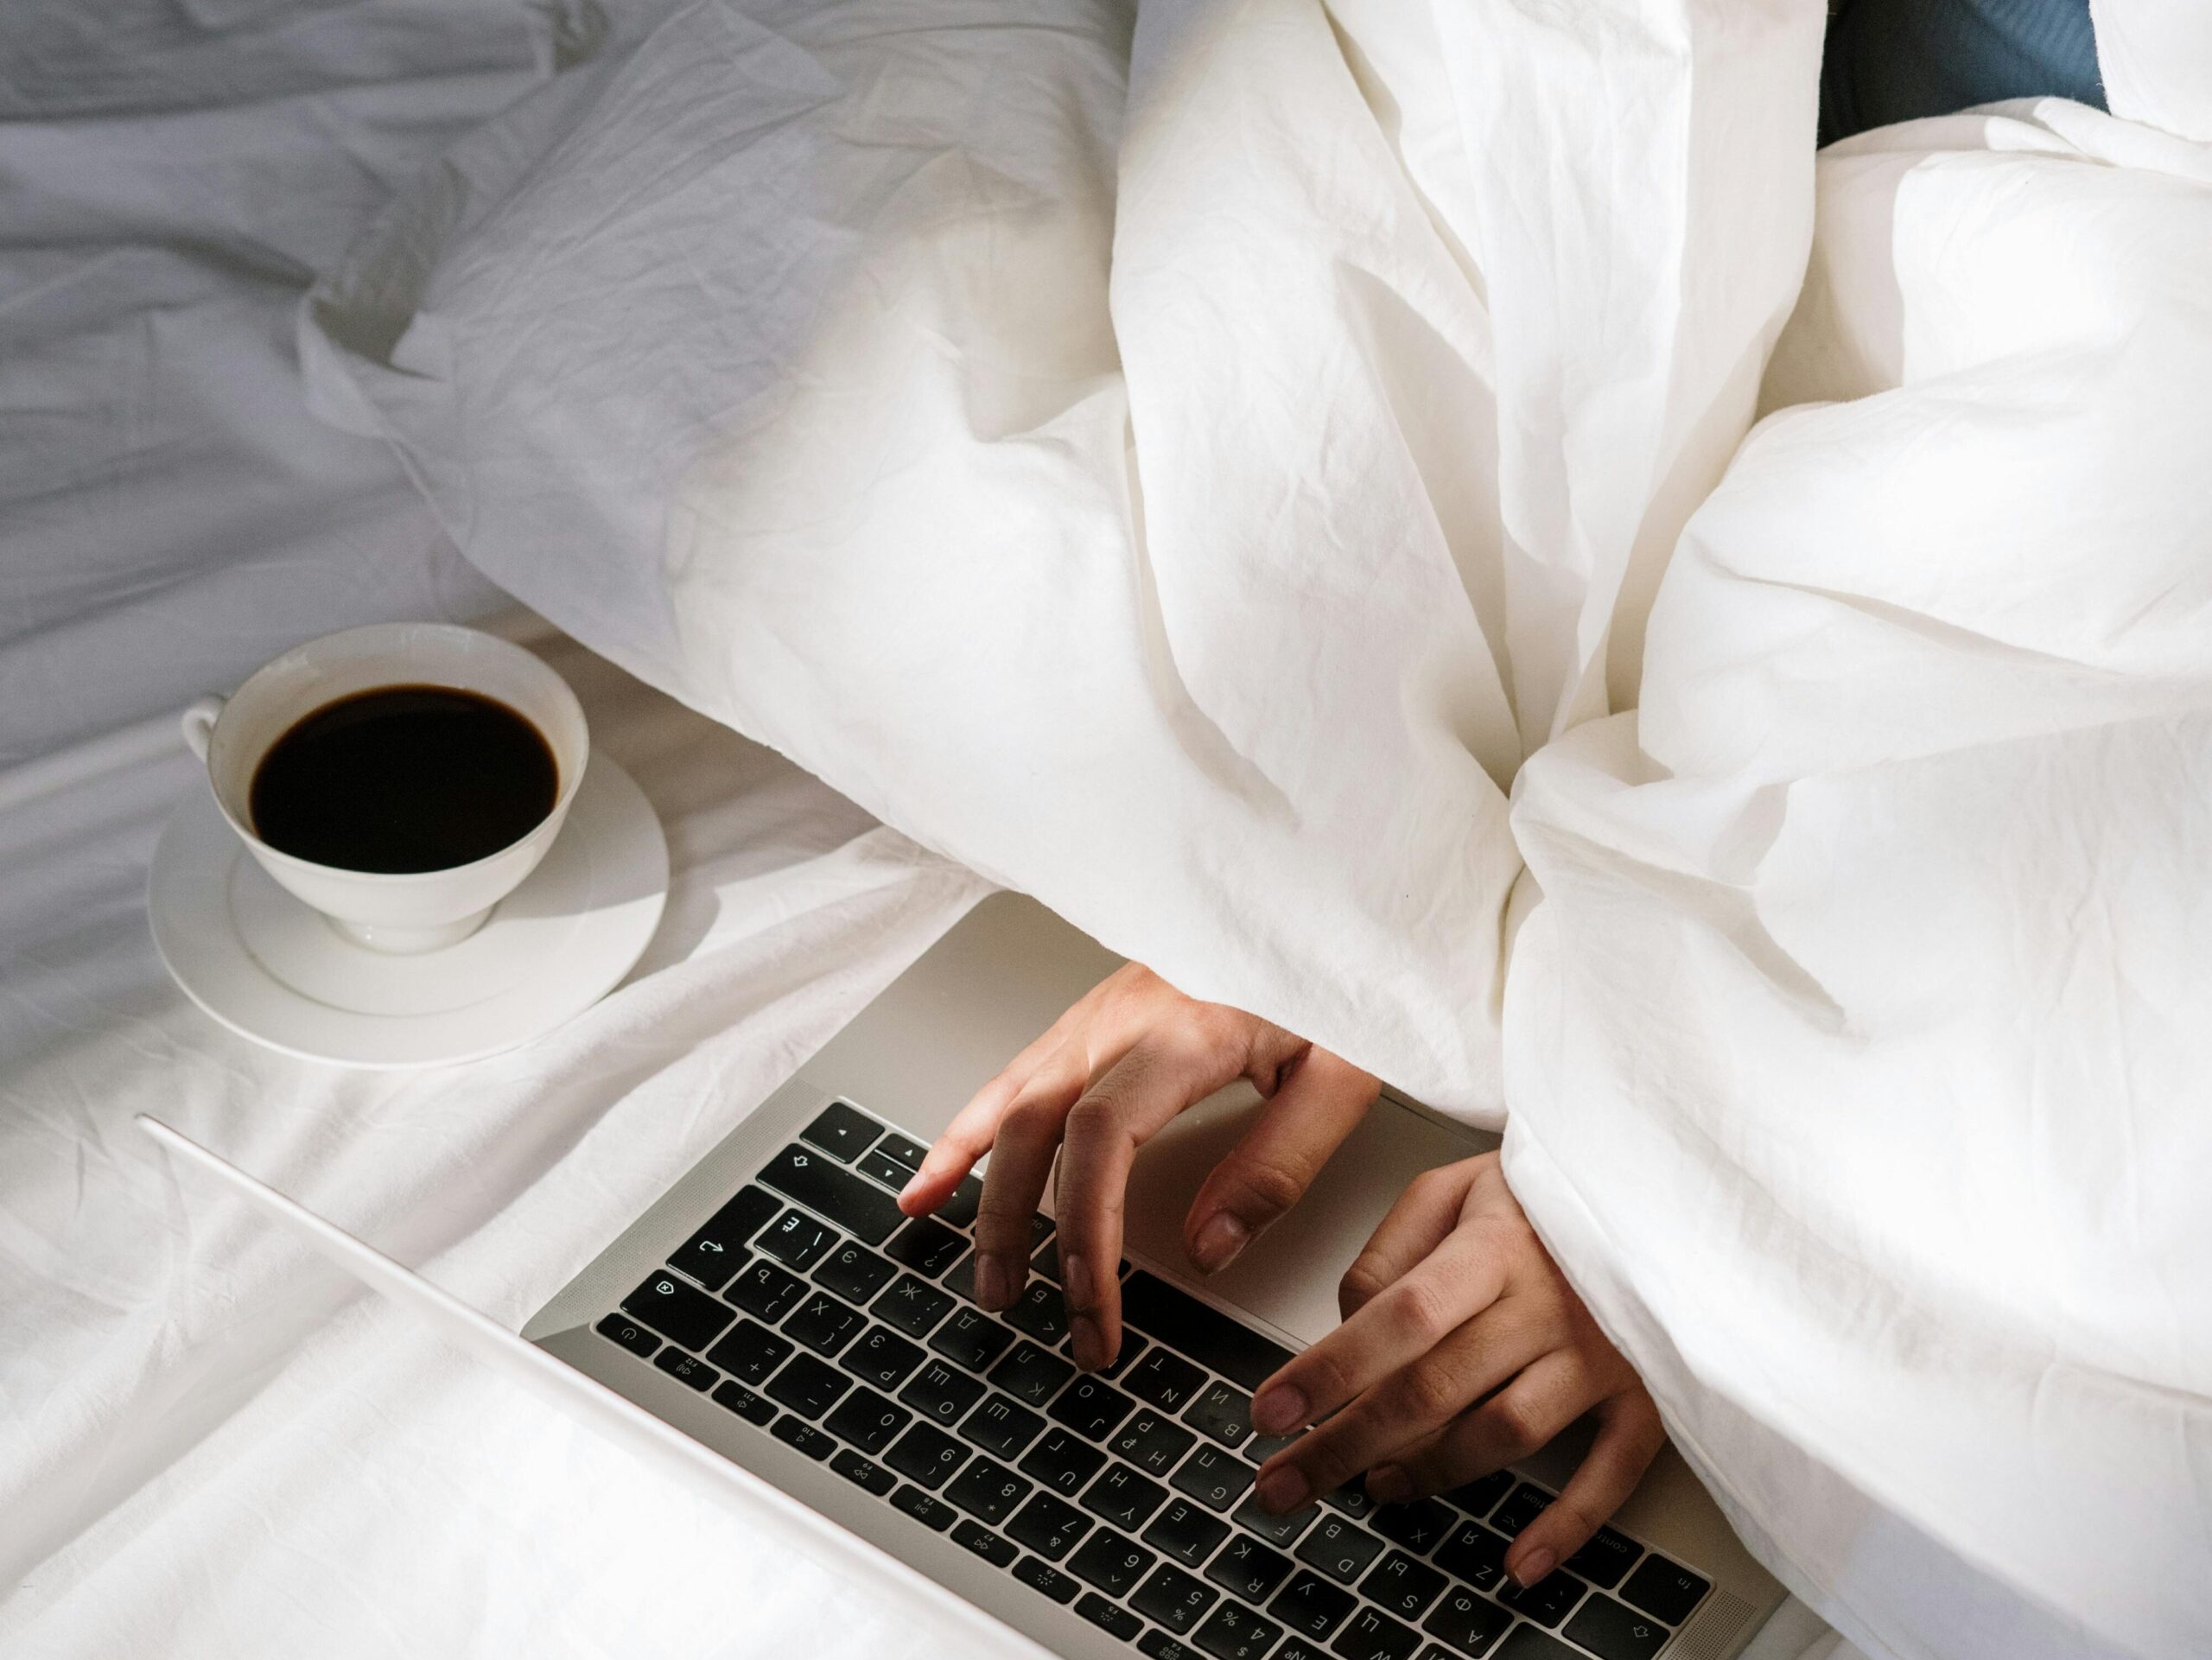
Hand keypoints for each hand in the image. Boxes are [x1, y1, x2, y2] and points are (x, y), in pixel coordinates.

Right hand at [898, 963, 1378, 1370]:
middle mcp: (1125, 1016)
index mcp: (1184, 1030)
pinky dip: (969, 1128)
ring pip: (1010, 1100)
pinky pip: (1016, 1075)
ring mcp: (1101, 1010)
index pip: (1102, 1139)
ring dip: (982, 1187)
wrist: (1317, 895)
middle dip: (1015, 1226)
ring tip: (978, 1265)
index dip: (1084, 1229)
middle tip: (1027, 1307)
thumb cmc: (1337, 970)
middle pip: (1034, 1125)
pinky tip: (941, 1172)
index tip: (1091, 1301)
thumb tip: (1210, 1248)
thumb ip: (1279, 1163)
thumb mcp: (1344, 1071)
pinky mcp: (1098, 1013)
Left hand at [1248, 1152, 1662, 1588]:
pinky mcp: (1646, 1392)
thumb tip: (1345, 1328)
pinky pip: (1612, 1470)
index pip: (1399, 1316)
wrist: (1655, 1192)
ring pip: (1504, 1433)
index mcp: (1493, 1246)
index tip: (1270, 1412)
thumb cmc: (1539, 1196)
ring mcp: (1602, 1353)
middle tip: (1285, 1484)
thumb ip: (1389, 1253)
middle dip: (1347, 1444)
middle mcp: (1548, 1302)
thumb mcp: (1452, 1188)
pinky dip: (1567, 1525)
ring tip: (1377, 1487)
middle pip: (1435, 1389)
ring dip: (1431, 1474)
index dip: (1330, 1370)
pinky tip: (1518, 1563)